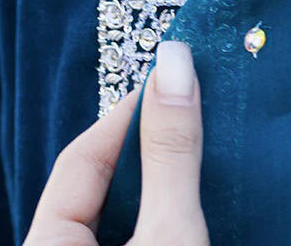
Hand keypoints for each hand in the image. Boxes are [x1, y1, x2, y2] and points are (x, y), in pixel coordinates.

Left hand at [25, 40, 209, 244]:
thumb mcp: (170, 233)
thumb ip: (170, 154)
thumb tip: (175, 62)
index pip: (81, 158)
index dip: (130, 115)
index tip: (177, 79)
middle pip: (103, 186)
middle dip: (151, 147)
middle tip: (197, 109)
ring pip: (125, 217)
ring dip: (166, 185)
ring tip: (209, 151)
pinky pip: (140, 238)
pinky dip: (169, 218)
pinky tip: (208, 201)